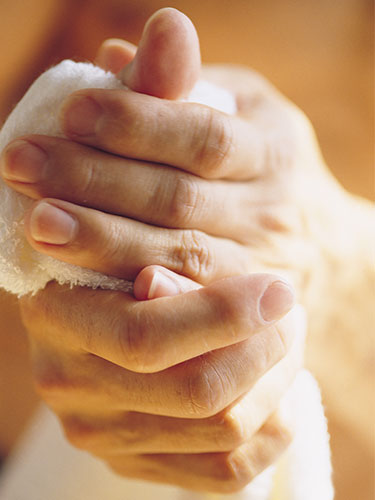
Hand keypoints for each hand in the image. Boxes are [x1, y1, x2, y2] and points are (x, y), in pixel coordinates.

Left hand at [0, 34, 345, 299]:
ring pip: (180, 256)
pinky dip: (139, 294)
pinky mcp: (245, 311)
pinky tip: (87, 281)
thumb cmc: (265, 166)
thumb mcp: (243, 113)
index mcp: (274, 150)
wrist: (321, 246)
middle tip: (22, 165)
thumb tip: (114, 56)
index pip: (204, 136)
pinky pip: (190, 307)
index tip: (71, 111)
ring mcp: (261, 266)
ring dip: (104, 241)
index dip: (138, 123)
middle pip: (181, 199)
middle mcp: (272, 211)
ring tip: (38, 223)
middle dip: (98, 181)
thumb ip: (187, 88)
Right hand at [20, 268, 302, 492]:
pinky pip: (225, 470)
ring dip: (276, 380)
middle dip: (265, 348)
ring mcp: (99, 433)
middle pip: (197, 392)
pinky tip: (274, 386)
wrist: (101, 312)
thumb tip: (157, 284)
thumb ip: (164, 261)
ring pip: (222, 430)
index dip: (225, 315)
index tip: (278, 291)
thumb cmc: (128, 266)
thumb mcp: (145, 246)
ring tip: (283, 338)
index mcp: (57, 316)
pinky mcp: (130, 462)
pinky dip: (270, 426)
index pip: (146, 337)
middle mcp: (67, 385)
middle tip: (287, 311)